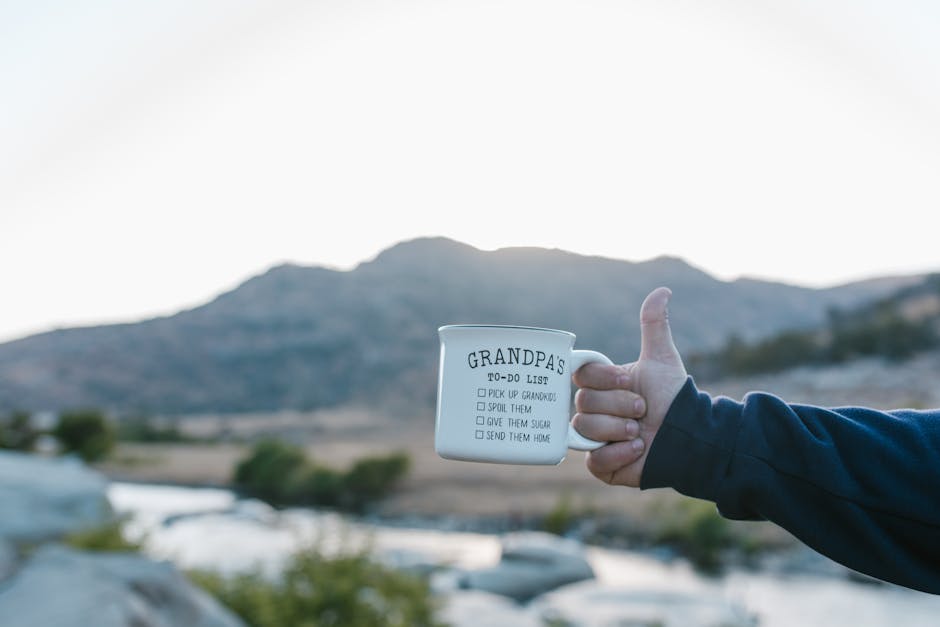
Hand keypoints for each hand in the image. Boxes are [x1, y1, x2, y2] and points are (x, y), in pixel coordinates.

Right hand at [572, 287, 687, 486]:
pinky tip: (638, 450)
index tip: (629, 381)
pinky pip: (593, 461)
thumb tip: (662, 290)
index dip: (604, 380)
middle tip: (642, 409)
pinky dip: (617, 455)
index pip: (581, 375)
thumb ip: (654, 325)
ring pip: (584, 429)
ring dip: (618, 429)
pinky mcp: (603, 466)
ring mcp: (596, 439)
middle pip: (583, 403)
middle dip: (619, 406)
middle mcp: (595, 411)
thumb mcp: (661, 360)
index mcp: (603, 386)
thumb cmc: (674, 398)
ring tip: (641, 432)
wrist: (693, 437)